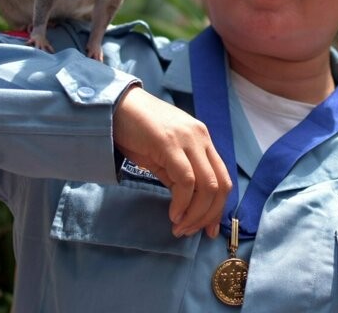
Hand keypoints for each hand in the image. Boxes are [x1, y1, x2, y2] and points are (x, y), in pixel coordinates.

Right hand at [113, 85, 231, 237]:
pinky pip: (186, 181)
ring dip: (195, 214)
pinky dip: (182, 203)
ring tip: (179, 227)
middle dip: (208, 215)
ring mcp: (187, 139)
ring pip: (207, 186)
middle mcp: (201, 137)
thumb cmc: (136, 130)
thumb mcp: (164, 154)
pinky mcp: (170, 143)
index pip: (222, 178)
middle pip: (220, 185)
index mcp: (202, 139)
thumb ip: (178, 174)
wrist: (115, 105)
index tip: (207, 229)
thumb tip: (187, 204)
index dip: (218, 208)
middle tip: (191, 232)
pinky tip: (173, 214)